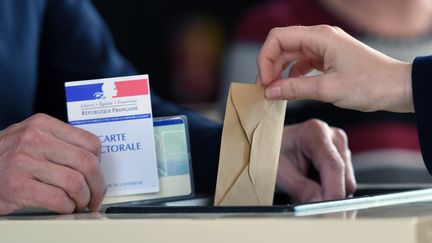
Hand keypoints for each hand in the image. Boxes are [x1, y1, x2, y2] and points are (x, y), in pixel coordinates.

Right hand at [0, 114, 105, 213]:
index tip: (98, 175)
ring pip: (75, 182)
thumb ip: (59, 142)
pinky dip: (67, 206)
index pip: (90, 142)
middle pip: (87, 163)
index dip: (100, 163)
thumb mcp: (30, 137)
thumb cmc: (5, 156)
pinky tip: (65, 207)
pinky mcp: (17, 185)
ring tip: (80, 203)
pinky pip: (58, 198)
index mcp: (43, 125)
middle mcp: (34, 139)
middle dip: (98, 185)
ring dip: (83, 199)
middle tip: (96, 196)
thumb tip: (93, 159)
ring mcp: (24, 162)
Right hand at [257, 25, 412, 112]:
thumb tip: (270, 91)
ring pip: (292, 54)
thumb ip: (295, 89)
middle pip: (283, 45)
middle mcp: (321, 38)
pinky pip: (304, 62)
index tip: (264, 80)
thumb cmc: (370, 84)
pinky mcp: (329, 58)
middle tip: (266, 88)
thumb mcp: (328, 89)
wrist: (398, 88)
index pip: (278, 38)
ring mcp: (325, 48)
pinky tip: (291, 87)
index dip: (265, 58)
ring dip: (280, 70)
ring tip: (275, 90)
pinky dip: (293, 74)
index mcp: (320, 38)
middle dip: (270, 65)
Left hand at [276, 119, 355, 202]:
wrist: (269, 147)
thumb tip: (320, 204)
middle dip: (329, 198)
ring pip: (346, 185)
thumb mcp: (279, 172)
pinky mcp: (342, 160)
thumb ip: (301, 188)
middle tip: (307, 206)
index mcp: (315, 132)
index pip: (334, 166)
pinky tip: (311, 188)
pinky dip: (328, 193)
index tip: (331, 213)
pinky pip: (343, 185)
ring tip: (302, 190)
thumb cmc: (271, 154)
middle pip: (344, 178)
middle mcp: (332, 138)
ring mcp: (339, 149)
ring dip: (327, 196)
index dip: (334, 193)